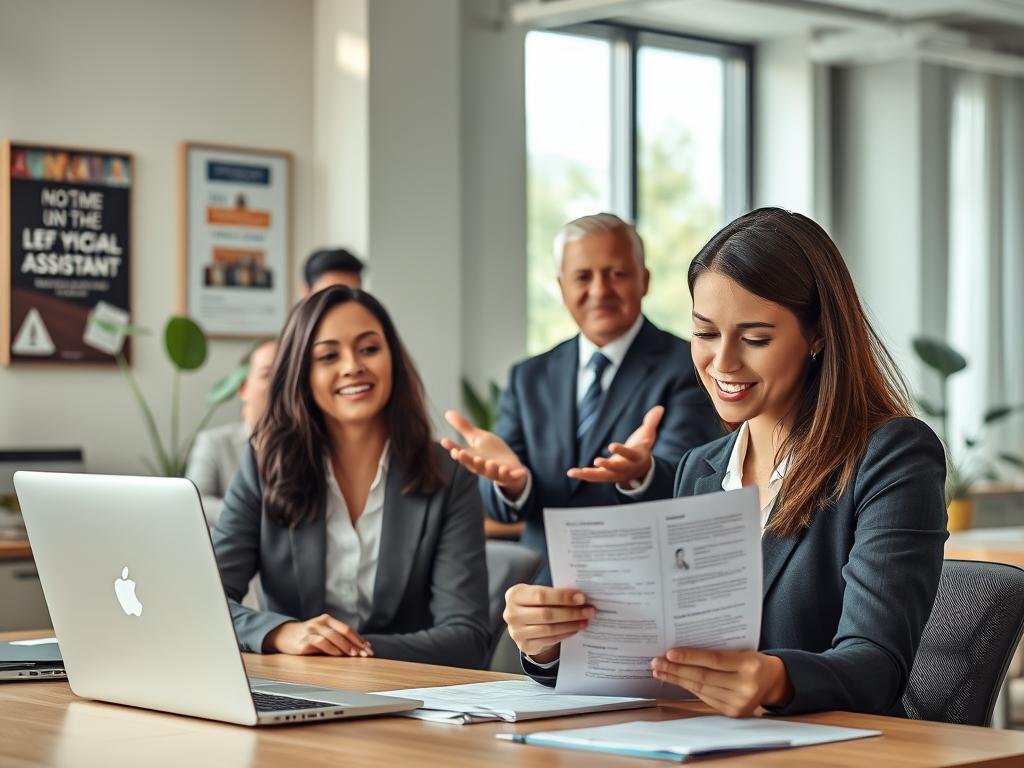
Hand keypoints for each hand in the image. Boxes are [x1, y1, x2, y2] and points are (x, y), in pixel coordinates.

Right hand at [263, 614, 373, 656]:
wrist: (283, 636)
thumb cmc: (307, 636)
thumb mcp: (322, 634)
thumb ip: (338, 638)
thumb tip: (360, 647)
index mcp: (327, 620)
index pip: (347, 629)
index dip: (359, 639)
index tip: (369, 649)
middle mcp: (320, 622)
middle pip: (342, 632)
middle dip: (356, 644)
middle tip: (365, 654)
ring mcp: (311, 630)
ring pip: (332, 636)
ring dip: (345, 646)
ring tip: (354, 655)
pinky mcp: (304, 640)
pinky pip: (319, 642)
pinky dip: (330, 648)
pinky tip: (337, 654)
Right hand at [441, 410, 527, 494]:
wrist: (509, 467)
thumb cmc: (491, 453)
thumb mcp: (477, 438)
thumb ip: (464, 427)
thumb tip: (447, 412)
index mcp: (472, 458)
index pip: (460, 453)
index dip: (452, 448)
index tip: (444, 441)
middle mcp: (482, 467)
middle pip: (473, 465)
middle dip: (467, 460)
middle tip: (462, 454)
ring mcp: (495, 472)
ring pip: (491, 472)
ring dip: (491, 468)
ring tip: (490, 462)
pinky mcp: (508, 476)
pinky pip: (509, 477)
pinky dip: (511, 475)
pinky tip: (513, 470)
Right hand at [503, 584, 594, 662]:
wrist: (522, 623)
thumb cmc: (534, 604)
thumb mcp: (537, 593)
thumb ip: (554, 594)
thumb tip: (579, 597)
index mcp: (515, 595)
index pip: (541, 596)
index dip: (562, 597)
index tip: (581, 598)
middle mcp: (511, 613)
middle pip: (546, 614)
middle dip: (571, 612)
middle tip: (588, 611)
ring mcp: (516, 632)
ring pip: (549, 628)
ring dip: (571, 624)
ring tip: (585, 620)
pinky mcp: (524, 645)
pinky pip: (549, 640)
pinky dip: (564, 634)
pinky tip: (575, 629)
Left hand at [566, 405, 663, 485]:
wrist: (641, 471)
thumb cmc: (641, 450)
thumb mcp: (648, 436)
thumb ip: (651, 423)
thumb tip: (660, 408)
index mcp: (635, 458)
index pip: (629, 455)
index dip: (621, 451)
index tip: (611, 446)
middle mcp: (625, 469)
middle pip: (616, 468)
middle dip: (607, 465)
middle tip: (597, 460)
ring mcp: (614, 474)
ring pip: (601, 476)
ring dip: (588, 474)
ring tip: (575, 471)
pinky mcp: (605, 476)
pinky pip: (593, 477)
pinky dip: (583, 475)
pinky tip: (571, 472)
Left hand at [651, 648, 792, 717]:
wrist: (773, 681)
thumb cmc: (752, 660)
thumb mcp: (742, 650)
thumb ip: (717, 651)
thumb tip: (682, 651)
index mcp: (749, 664)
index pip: (714, 660)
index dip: (690, 657)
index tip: (669, 653)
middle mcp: (746, 686)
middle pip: (703, 677)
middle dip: (676, 670)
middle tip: (657, 662)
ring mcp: (739, 703)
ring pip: (701, 689)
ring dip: (677, 680)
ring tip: (660, 672)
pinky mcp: (733, 713)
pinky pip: (705, 698)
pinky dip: (689, 689)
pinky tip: (676, 681)